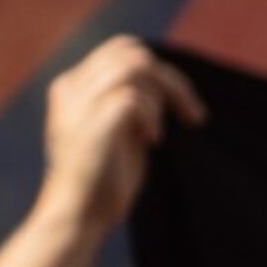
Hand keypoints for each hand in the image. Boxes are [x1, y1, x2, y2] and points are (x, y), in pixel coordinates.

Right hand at [34, 36, 202, 236]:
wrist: (77, 215)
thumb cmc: (102, 181)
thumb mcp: (119, 133)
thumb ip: (132, 106)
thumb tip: (165, 88)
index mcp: (73, 87)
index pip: (120, 51)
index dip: (161, 72)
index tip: (186, 107)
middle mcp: (72, 88)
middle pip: (131, 52)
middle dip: (173, 80)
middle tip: (194, 116)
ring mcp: (79, 104)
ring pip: (135, 67)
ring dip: (163, 98)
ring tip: (159, 136)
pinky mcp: (92, 124)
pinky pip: (132, 97)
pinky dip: (151, 117)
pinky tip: (151, 143)